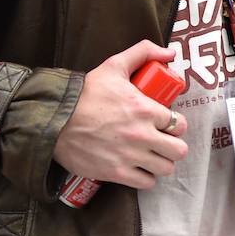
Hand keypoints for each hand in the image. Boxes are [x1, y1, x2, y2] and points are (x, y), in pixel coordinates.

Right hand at [53, 40, 187, 189]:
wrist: (54, 119)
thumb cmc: (85, 93)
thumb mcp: (114, 65)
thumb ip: (144, 53)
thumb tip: (169, 52)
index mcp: (145, 109)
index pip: (180, 124)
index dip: (176, 125)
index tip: (166, 124)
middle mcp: (142, 135)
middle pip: (179, 150)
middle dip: (173, 146)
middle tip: (162, 141)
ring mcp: (130, 157)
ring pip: (165, 168)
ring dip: (161, 162)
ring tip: (151, 155)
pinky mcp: (116, 173)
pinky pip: (146, 183)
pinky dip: (145, 177)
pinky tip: (138, 168)